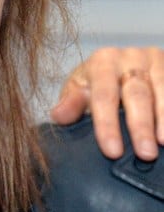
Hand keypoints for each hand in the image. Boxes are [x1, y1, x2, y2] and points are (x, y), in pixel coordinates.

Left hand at [51, 46, 163, 160]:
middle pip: (137, 94)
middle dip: (141, 126)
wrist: (122, 64)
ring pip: (162, 92)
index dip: (107, 124)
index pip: (104, 96)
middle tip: (145, 154)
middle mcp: (131, 57)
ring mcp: (155, 61)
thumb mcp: (79, 88)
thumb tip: (58, 116)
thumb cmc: (97, 82)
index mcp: (103, 61)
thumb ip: (71, 102)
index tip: (112, 151)